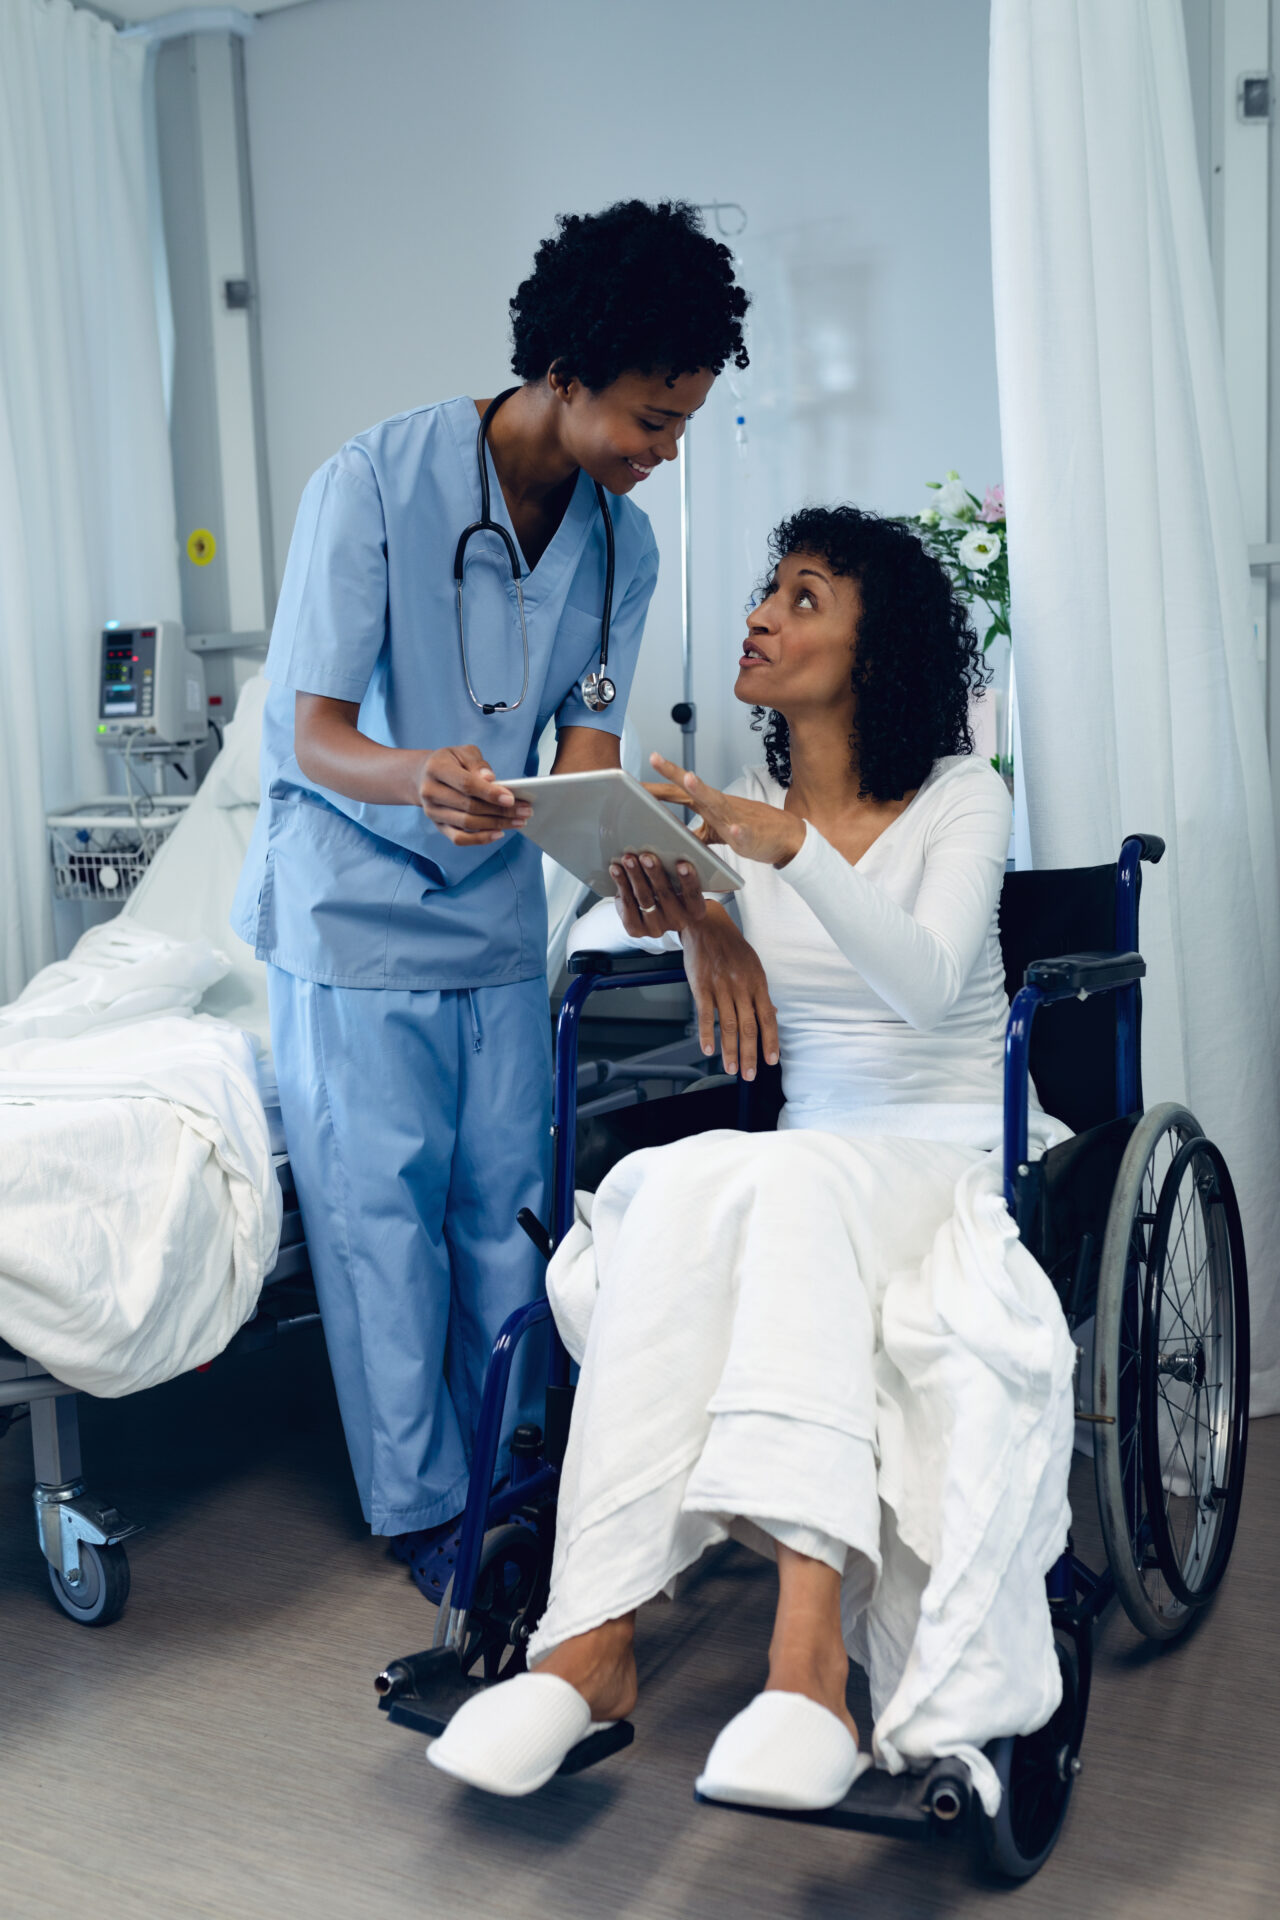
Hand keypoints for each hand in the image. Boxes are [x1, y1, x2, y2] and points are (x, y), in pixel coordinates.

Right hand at [417, 745, 530, 845]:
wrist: (424, 775)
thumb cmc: (450, 761)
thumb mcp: (463, 752)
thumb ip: (477, 763)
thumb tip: (491, 779)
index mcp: (436, 769)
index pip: (466, 785)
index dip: (490, 793)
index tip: (511, 798)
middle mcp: (430, 792)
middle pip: (469, 807)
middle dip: (501, 811)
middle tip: (525, 810)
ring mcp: (433, 812)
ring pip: (467, 824)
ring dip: (496, 825)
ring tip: (518, 821)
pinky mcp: (438, 826)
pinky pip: (459, 839)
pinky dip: (480, 839)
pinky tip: (499, 833)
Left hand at [609, 851, 707, 938]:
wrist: (660, 913)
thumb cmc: (674, 887)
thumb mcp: (681, 879)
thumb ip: (680, 867)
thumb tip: (666, 843)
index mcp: (695, 911)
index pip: (693, 895)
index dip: (689, 880)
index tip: (682, 864)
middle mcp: (678, 922)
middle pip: (665, 895)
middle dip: (655, 873)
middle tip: (646, 856)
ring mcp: (656, 928)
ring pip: (644, 899)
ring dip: (635, 876)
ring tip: (628, 859)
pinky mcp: (636, 929)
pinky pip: (628, 905)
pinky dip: (621, 884)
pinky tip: (616, 869)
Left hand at [646, 755, 805, 866]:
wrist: (787, 836)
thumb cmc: (750, 830)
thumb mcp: (716, 831)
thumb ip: (694, 831)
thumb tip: (672, 835)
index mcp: (709, 805)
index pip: (678, 793)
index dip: (657, 787)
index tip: (632, 783)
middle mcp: (720, 805)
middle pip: (693, 788)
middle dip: (674, 775)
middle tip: (655, 759)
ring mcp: (737, 818)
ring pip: (718, 802)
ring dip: (703, 790)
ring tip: (689, 780)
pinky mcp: (752, 835)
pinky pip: (745, 833)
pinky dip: (740, 832)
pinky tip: (735, 830)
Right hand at [681, 911, 778, 1080]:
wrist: (706, 925)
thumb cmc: (731, 946)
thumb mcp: (753, 966)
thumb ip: (760, 992)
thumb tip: (772, 1013)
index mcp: (757, 982)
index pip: (768, 1018)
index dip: (770, 1041)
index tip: (772, 1060)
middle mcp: (741, 986)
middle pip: (749, 1027)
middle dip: (750, 1055)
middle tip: (750, 1074)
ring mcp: (721, 987)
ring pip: (728, 1025)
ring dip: (730, 1051)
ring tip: (731, 1069)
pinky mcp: (701, 986)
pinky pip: (706, 1014)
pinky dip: (707, 1034)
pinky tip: (708, 1049)